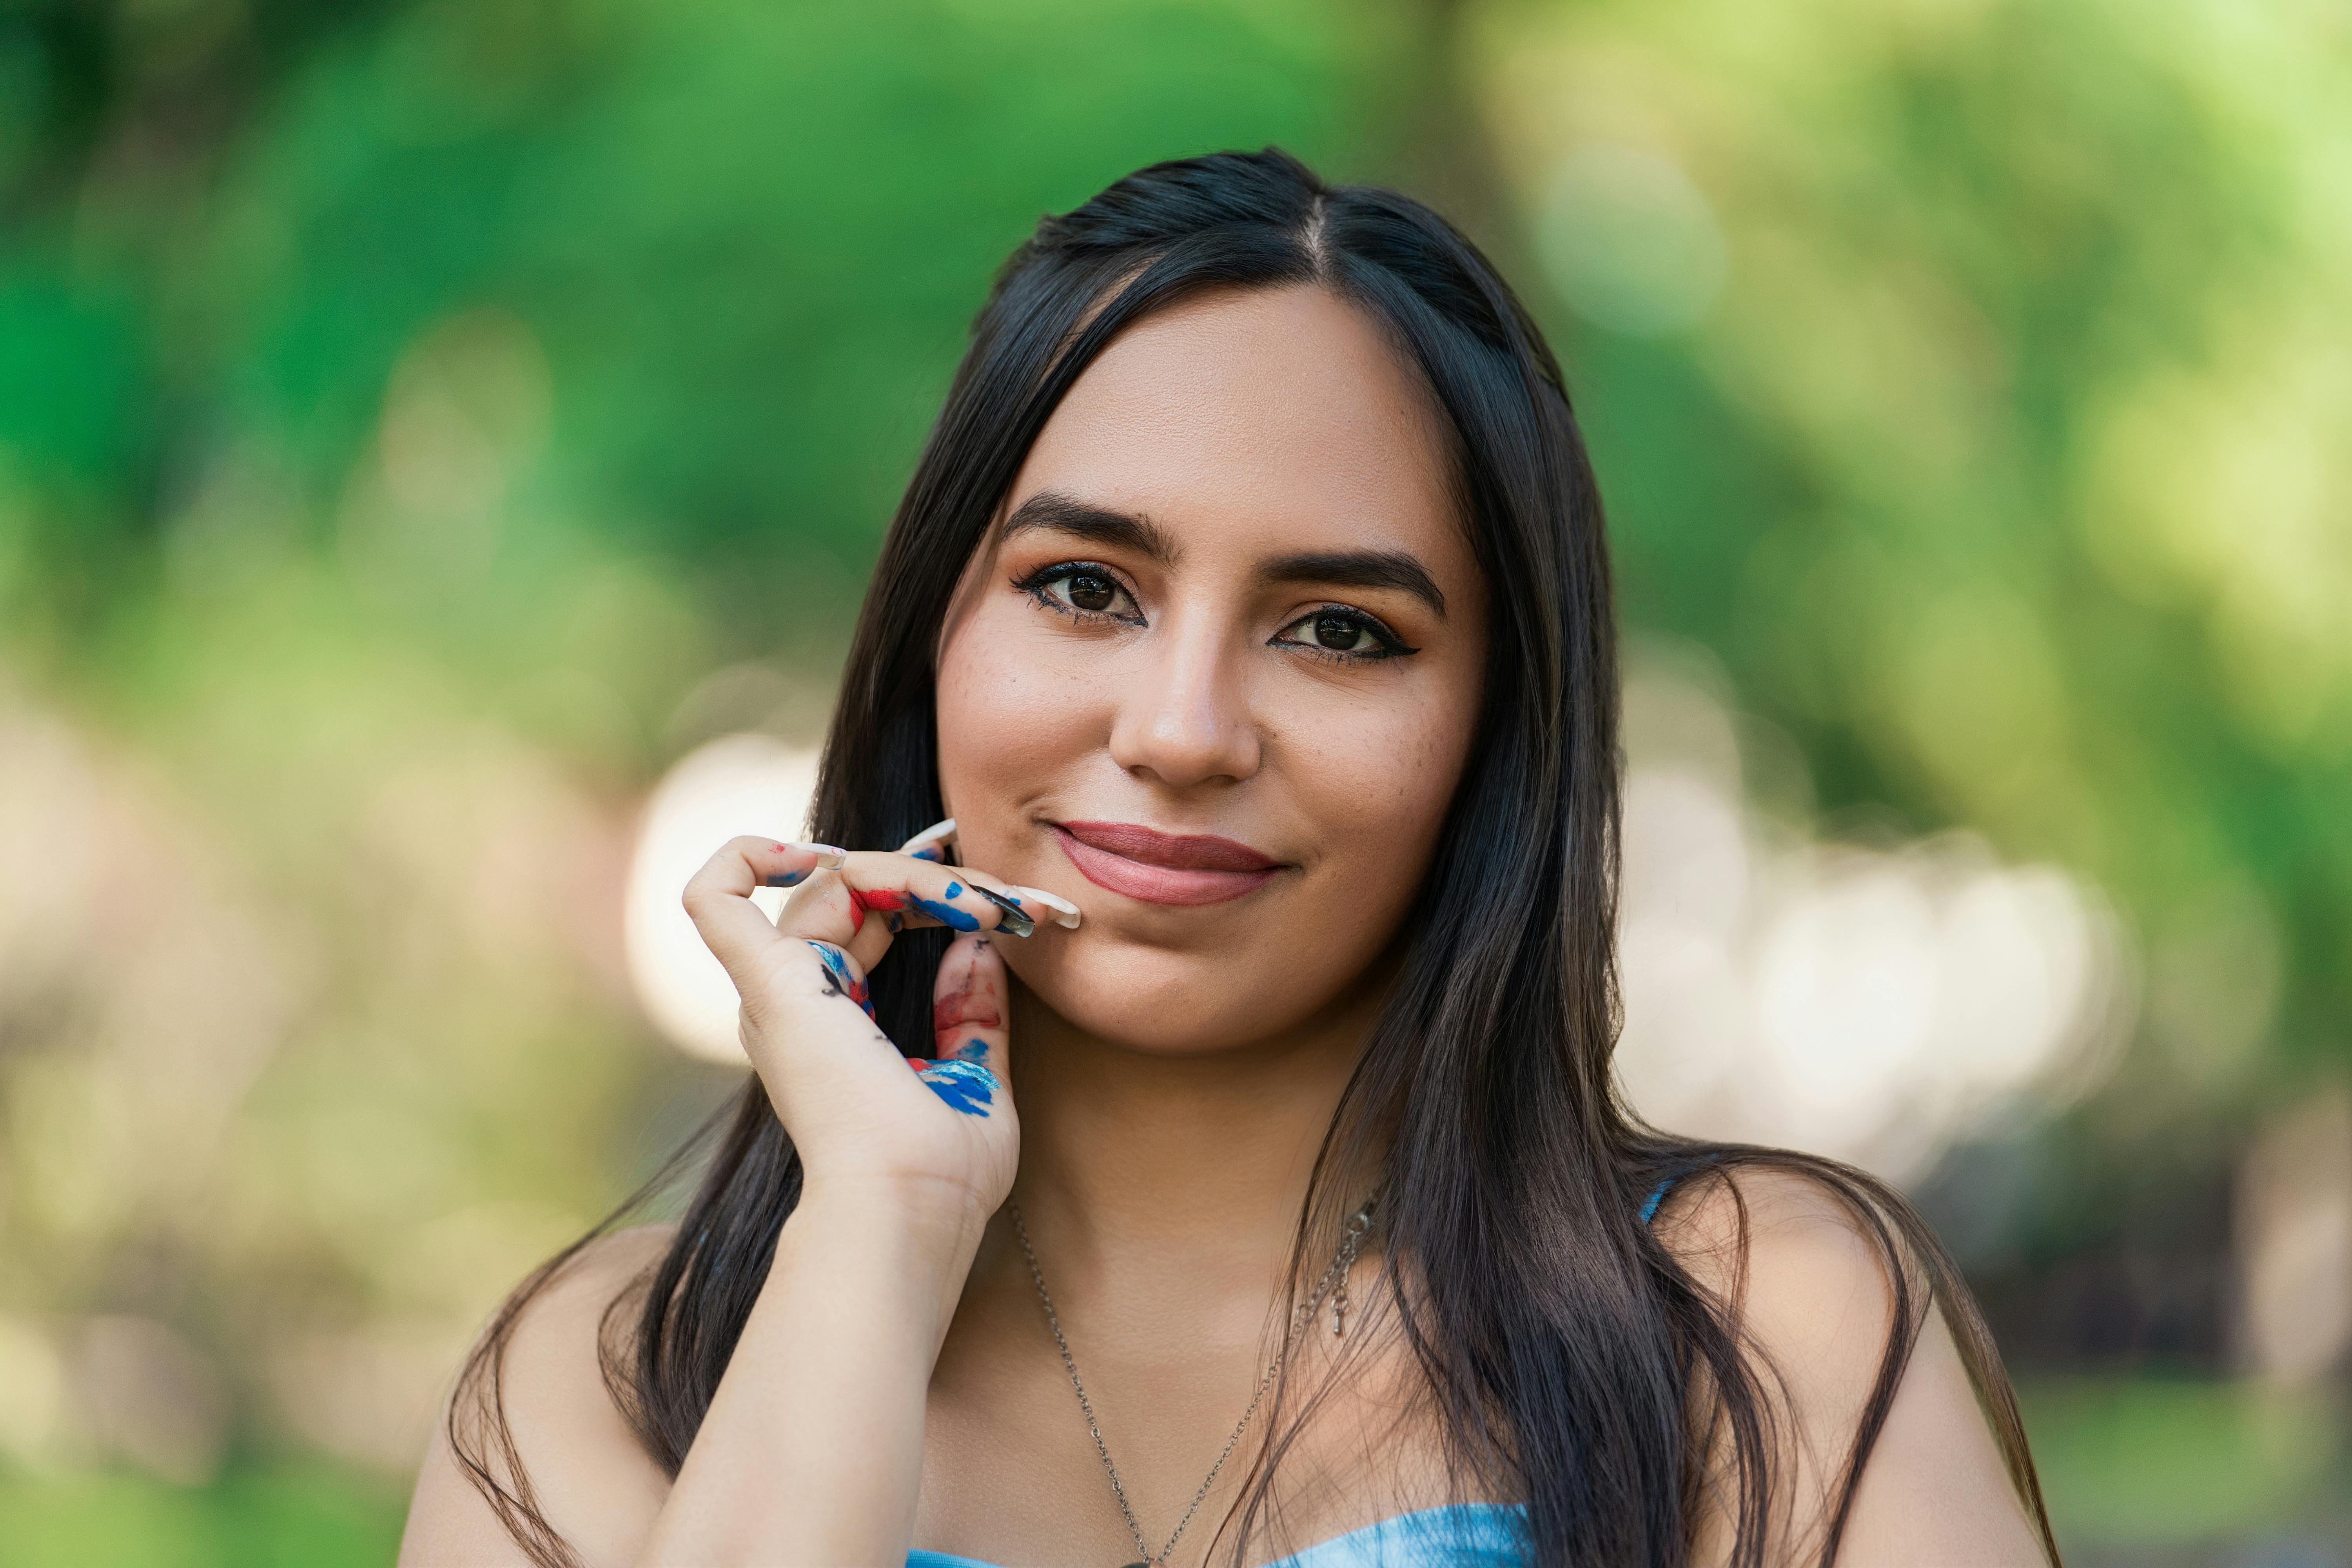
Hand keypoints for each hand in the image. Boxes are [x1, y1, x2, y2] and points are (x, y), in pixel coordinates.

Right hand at [680, 821, 1075, 1222]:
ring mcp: (776, 990)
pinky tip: (816, 852)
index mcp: (832, 1024)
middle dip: (940, 880)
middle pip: (858, 893)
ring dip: (917, 875)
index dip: (929, 891)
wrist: (910, 1203)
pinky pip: (718, 896)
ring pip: (830, 881)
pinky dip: (753, 854)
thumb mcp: (975, 1078)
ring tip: (989, 905)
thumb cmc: (942, 1171)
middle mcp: (794, 1001)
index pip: (873, 921)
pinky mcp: (768, 983)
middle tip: (1012, 899)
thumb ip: (972, 1015)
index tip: (999, 896)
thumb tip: (976, 948)